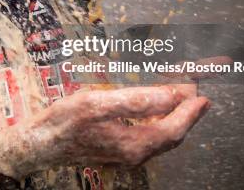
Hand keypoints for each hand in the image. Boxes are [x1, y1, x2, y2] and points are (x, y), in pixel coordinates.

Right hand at [22, 85, 209, 168]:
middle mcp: (135, 153)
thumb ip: (137, 101)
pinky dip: (158, 119)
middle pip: (171, 132)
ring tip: (180, 95)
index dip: (191, 110)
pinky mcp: (118, 149)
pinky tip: (155, 108)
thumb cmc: (65, 122)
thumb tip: (171, 97)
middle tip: (195, 89)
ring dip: (173, 114)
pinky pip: (148, 135)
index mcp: (135, 144)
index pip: (174, 127)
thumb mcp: (99, 104)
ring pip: (160, 134)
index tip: (203, 95)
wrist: (41, 143)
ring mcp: (126, 153)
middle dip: (186, 110)